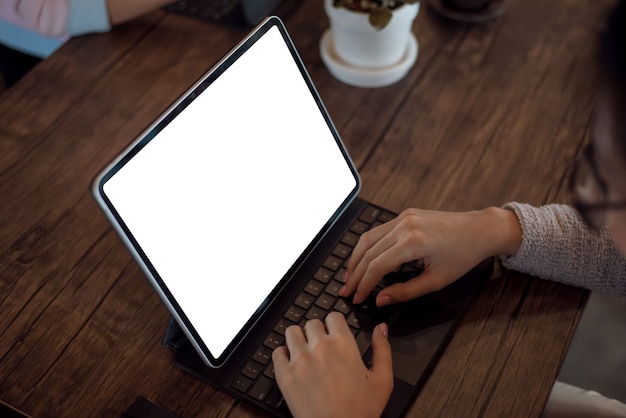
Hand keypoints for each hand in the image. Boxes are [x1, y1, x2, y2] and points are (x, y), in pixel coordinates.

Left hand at [273, 312, 392, 417]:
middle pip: (312, 323)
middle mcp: (319, 347)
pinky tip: (292, 364)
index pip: (333, 316)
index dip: (334, 324)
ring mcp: (299, 360)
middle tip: (320, 347)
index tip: (334, 332)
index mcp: (343, 344)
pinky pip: (277, 352)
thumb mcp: (383, 380)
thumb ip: (383, 349)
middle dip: (317, 332)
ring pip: (292, 332)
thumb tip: (381, 329)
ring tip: (304, 351)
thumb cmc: (361, 411)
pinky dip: (283, 355)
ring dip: (298, 338)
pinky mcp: (284, 375)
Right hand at [340, 207, 521, 305]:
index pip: (377, 266)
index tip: (357, 299)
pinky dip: (367, 247)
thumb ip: (405, 292)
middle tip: (346, 291)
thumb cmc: (463, 255)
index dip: (364, 285)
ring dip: (356, 259)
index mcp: (413, 242)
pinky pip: (378, 231)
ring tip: (349, 277)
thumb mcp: (436, 280)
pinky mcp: (405, 214)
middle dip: (354, 274)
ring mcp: (403, 217)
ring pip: (368, 239)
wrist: (480, 230)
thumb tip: (380, 299)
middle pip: (368, 252)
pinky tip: (363, 260)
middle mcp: (405, 225)